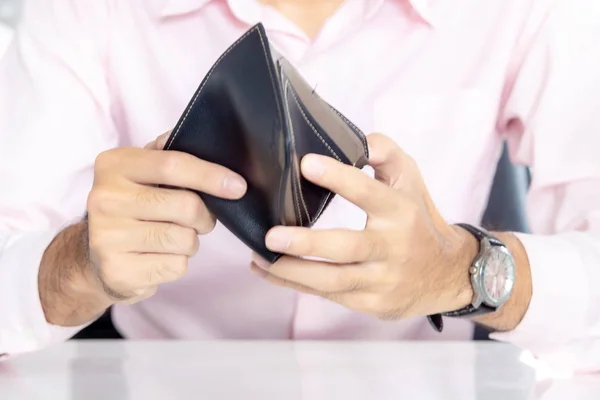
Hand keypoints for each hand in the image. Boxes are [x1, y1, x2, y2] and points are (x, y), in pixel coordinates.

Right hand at [85, 132, 246, 303]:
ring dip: (191, 241)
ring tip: (173, 238)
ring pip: (185, 239)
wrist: (95, 258)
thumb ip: (169, 154)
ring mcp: (107, 237)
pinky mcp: (118, 271)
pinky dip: (178, 263)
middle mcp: (105, 198)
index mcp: (114, 165)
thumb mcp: (142, 172)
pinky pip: (176, 266)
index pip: (173, 165)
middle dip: (205, 216)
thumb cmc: (133, 208)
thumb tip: (206, 140)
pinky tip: (159, 257)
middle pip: (187, 206)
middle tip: (199, 219)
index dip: (211, 176)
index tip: (238, 187)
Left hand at [250, 133, 475, 319]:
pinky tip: (267, 271)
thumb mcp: (410, 178)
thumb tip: (358, 140)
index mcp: (401, 211)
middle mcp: (392, 248)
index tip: (306, 164)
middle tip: (272, 236)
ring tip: (260, 257)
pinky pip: (329, 295)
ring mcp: (381, 280)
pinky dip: (295, 284)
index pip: (369, 193)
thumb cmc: (418, 217)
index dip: (339, 177)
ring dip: (292, 271)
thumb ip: (384, 153)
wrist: (447, 273)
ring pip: (333, 280)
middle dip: (307, 243)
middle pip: (347, 247)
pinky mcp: (372, 303)